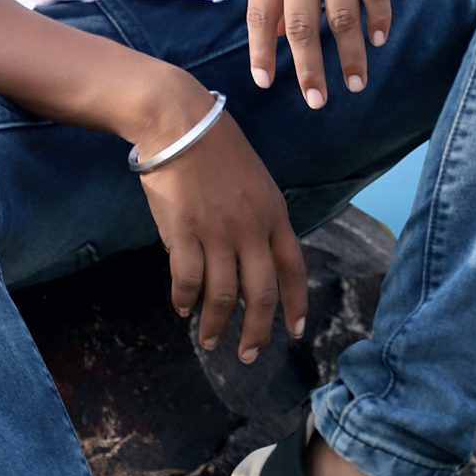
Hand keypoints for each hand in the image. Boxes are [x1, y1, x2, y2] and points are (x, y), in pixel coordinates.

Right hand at [125, 72, 308, 360]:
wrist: (180, 121)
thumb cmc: (216, 147)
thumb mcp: (256, 181)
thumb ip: (259, 218)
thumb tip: (254, 257)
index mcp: (274, 214)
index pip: (293, 268)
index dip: (295, 304)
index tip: (294, 332)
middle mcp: (251, 227)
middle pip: (262, 292)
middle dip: (257, 330)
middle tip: (248, 354)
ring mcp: (218, 231)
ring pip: (223, 294)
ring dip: (217, 324)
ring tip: (210, 341)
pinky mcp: (184, 232)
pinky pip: (187, 280)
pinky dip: (185, 300)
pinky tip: (182, 309)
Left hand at [246, 0, 396, 105]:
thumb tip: (278, 32)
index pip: (261, 13)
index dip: (262, 51)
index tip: (266, 83)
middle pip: (302, 26)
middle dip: (308, 69)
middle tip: (316, 101)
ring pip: (341, 17)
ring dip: (349, 56)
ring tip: (355, 83)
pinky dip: (377, 20)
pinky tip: (379, 41)